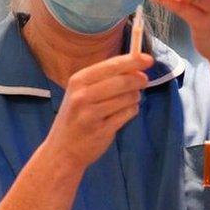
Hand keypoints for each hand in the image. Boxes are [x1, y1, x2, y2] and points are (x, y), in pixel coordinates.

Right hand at [45, 52, 153, 170]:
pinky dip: (131, 111)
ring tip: (127, 101)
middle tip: (144, 81)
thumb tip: (137, 69)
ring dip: (134, 98)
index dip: (132, 61)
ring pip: (128, 98)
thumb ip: (105, 79)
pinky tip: (123, 113)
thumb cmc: (75, 117)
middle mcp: (82, 95)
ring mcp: (91, 114)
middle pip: (122, 81)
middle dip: (138, 80)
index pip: (111, 66)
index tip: (148, 59)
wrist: (61, 150)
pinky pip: (127, 114)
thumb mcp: (80, 92)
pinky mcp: (102, 130)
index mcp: (78, 81)